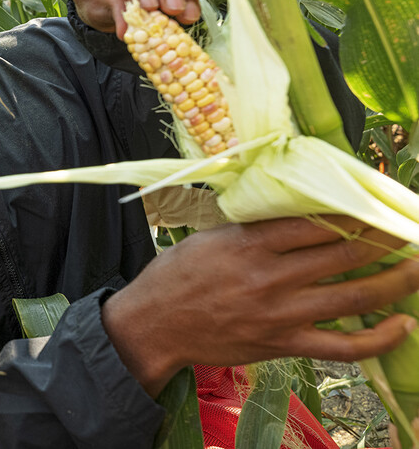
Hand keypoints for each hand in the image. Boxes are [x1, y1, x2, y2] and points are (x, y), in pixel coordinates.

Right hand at [102, 216, 418, 396]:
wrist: (153, 325)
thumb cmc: (177, 275)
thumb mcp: (210, 236)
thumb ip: (255, 226)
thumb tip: (299, 209)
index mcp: (250, 243)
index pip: (320, 221)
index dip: (358, 210)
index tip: (380, 199)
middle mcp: (271, 277)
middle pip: (347, 253)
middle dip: (388, 237)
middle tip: (411, 225)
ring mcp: (281, 314)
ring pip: (356, 296)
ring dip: (398, 279)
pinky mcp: (284, 344)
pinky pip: (343, 346)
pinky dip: (380, 338)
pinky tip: (404, 324)